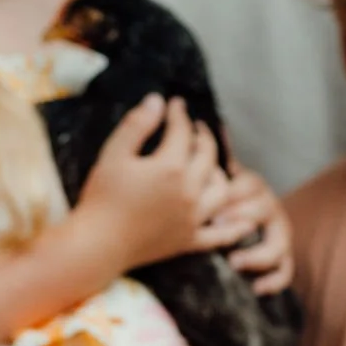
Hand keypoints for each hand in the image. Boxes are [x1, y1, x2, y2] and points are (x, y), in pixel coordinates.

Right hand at [84, 95, 223, 268]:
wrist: (98, 245)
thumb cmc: (101, 199)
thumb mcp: (113, 155)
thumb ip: (137, 125)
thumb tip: (157, 100)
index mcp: (170, 167)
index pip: (182, 131)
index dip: (179, 114)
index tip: (175, 104)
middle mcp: (189, 191)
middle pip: (208, 156)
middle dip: (203, 137)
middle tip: (195, 129)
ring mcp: (192, 218)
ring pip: (221, 190)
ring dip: (220, 172)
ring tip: (209, 165)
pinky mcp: (189, 241)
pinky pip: (220, 235)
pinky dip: (235, 227)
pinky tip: (246, 221)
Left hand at [200, 156, 294, 297]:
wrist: (243, 220)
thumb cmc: (222, 199)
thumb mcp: (219, 178)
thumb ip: (214, 163)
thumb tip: (212, 128)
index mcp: (254, 186)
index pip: (248, 185)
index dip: (230, 194)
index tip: (209, 204)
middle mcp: (271, 207)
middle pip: (264, 210)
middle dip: (240, 218)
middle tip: (217, 228)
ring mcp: (280, 233)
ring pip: (278, 244)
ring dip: (257, 255)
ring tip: (234, 262)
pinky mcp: (283, 257)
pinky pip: (286, 271)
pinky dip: (274, 282)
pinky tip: (256, 289)